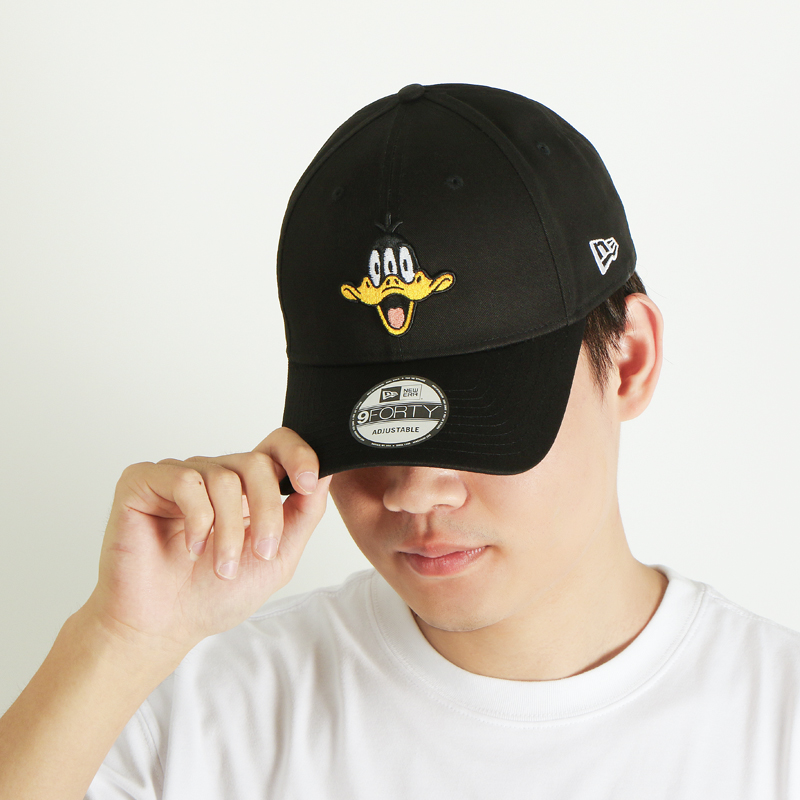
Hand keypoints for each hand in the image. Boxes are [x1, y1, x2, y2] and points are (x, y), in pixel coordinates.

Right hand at [81, 428, 330, 659]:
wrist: (164, 627)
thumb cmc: (214, 595)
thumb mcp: (277, 557)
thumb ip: (302, 514)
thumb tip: (325, 474)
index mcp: (246, 488)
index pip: (276, 446)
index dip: (298, 455)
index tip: (309, 483)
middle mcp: (214, 475)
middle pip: (257, 463)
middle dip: (268, 511)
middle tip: (262, 551)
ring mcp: (178, 475)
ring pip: (225, 478)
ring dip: (230, 531)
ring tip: (221, 566)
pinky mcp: (143, 481)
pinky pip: (185, 482)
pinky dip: (198, 520)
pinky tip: (192, 547)